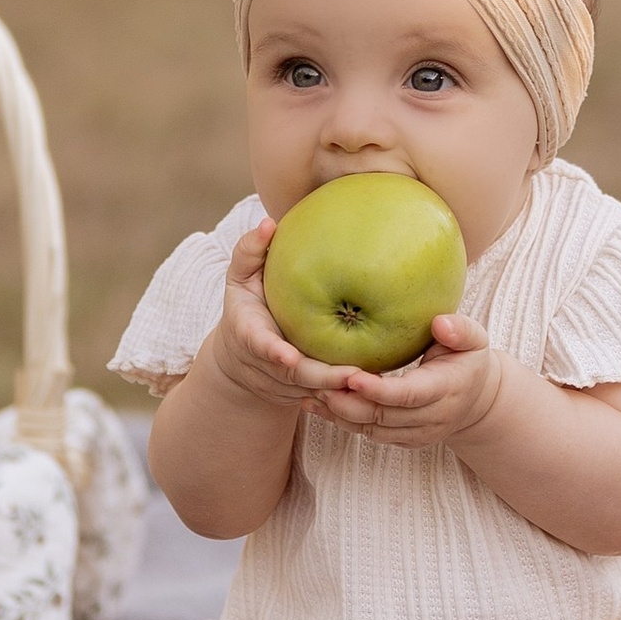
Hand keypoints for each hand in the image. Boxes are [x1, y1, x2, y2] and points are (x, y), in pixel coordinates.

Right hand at [206, 221, 363, 414]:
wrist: (242, 360)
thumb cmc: (247, 306)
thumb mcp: (240, 279)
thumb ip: (249, 252)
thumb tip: (268, 222)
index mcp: (251, 336)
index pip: (260, 345)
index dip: (273, 353)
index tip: (287, 357)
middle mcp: (270, 366)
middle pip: (298, 377)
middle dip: (324, 379)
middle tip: (354, 375)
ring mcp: (289, 385)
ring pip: (318, 393)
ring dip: (342, 393)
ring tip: (373, 384)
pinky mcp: (308, 394)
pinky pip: (331, 397)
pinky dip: (351, 397)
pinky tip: (380, 388)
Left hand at [305, 308, 505, 448]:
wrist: (476, 400)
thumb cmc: (468, 360)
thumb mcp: (474, 340)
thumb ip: (460, 331)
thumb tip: (440, 323)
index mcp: (446, 391)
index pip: (408, 396)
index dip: (378, 390)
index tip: (351, 377)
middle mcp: (432, 419)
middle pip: (383, 417)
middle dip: (349, 403)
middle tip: (318, 383)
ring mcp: (417, 434)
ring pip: (372, 430)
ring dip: (340, 414)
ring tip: (311, 392)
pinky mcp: (404, 441)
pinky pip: (369, 434)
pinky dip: (342, 421)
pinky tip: (317, 405)